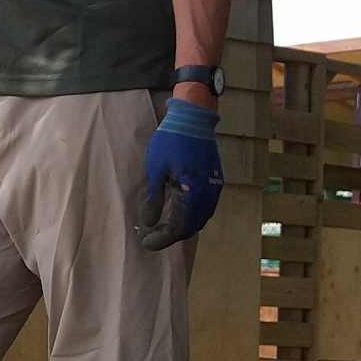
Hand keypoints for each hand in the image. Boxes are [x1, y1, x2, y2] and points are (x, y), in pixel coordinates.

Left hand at [138, 99, 222, 250]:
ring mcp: (214, 188)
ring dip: (181, 227)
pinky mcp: (215, 181)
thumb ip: (153, 199)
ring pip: (200, 219)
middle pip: (191, 227)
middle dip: (170, 235)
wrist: (194, 118)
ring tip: (159, 226)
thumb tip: (148, 223)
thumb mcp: (155, 170)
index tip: (145, 243)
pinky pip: (205, 207)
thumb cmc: (170, 141)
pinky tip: (176, 212)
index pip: (179, 227)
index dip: (162, 239)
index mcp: (192, 192)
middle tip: (149, 235)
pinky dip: (191, 216)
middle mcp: (208, 194)